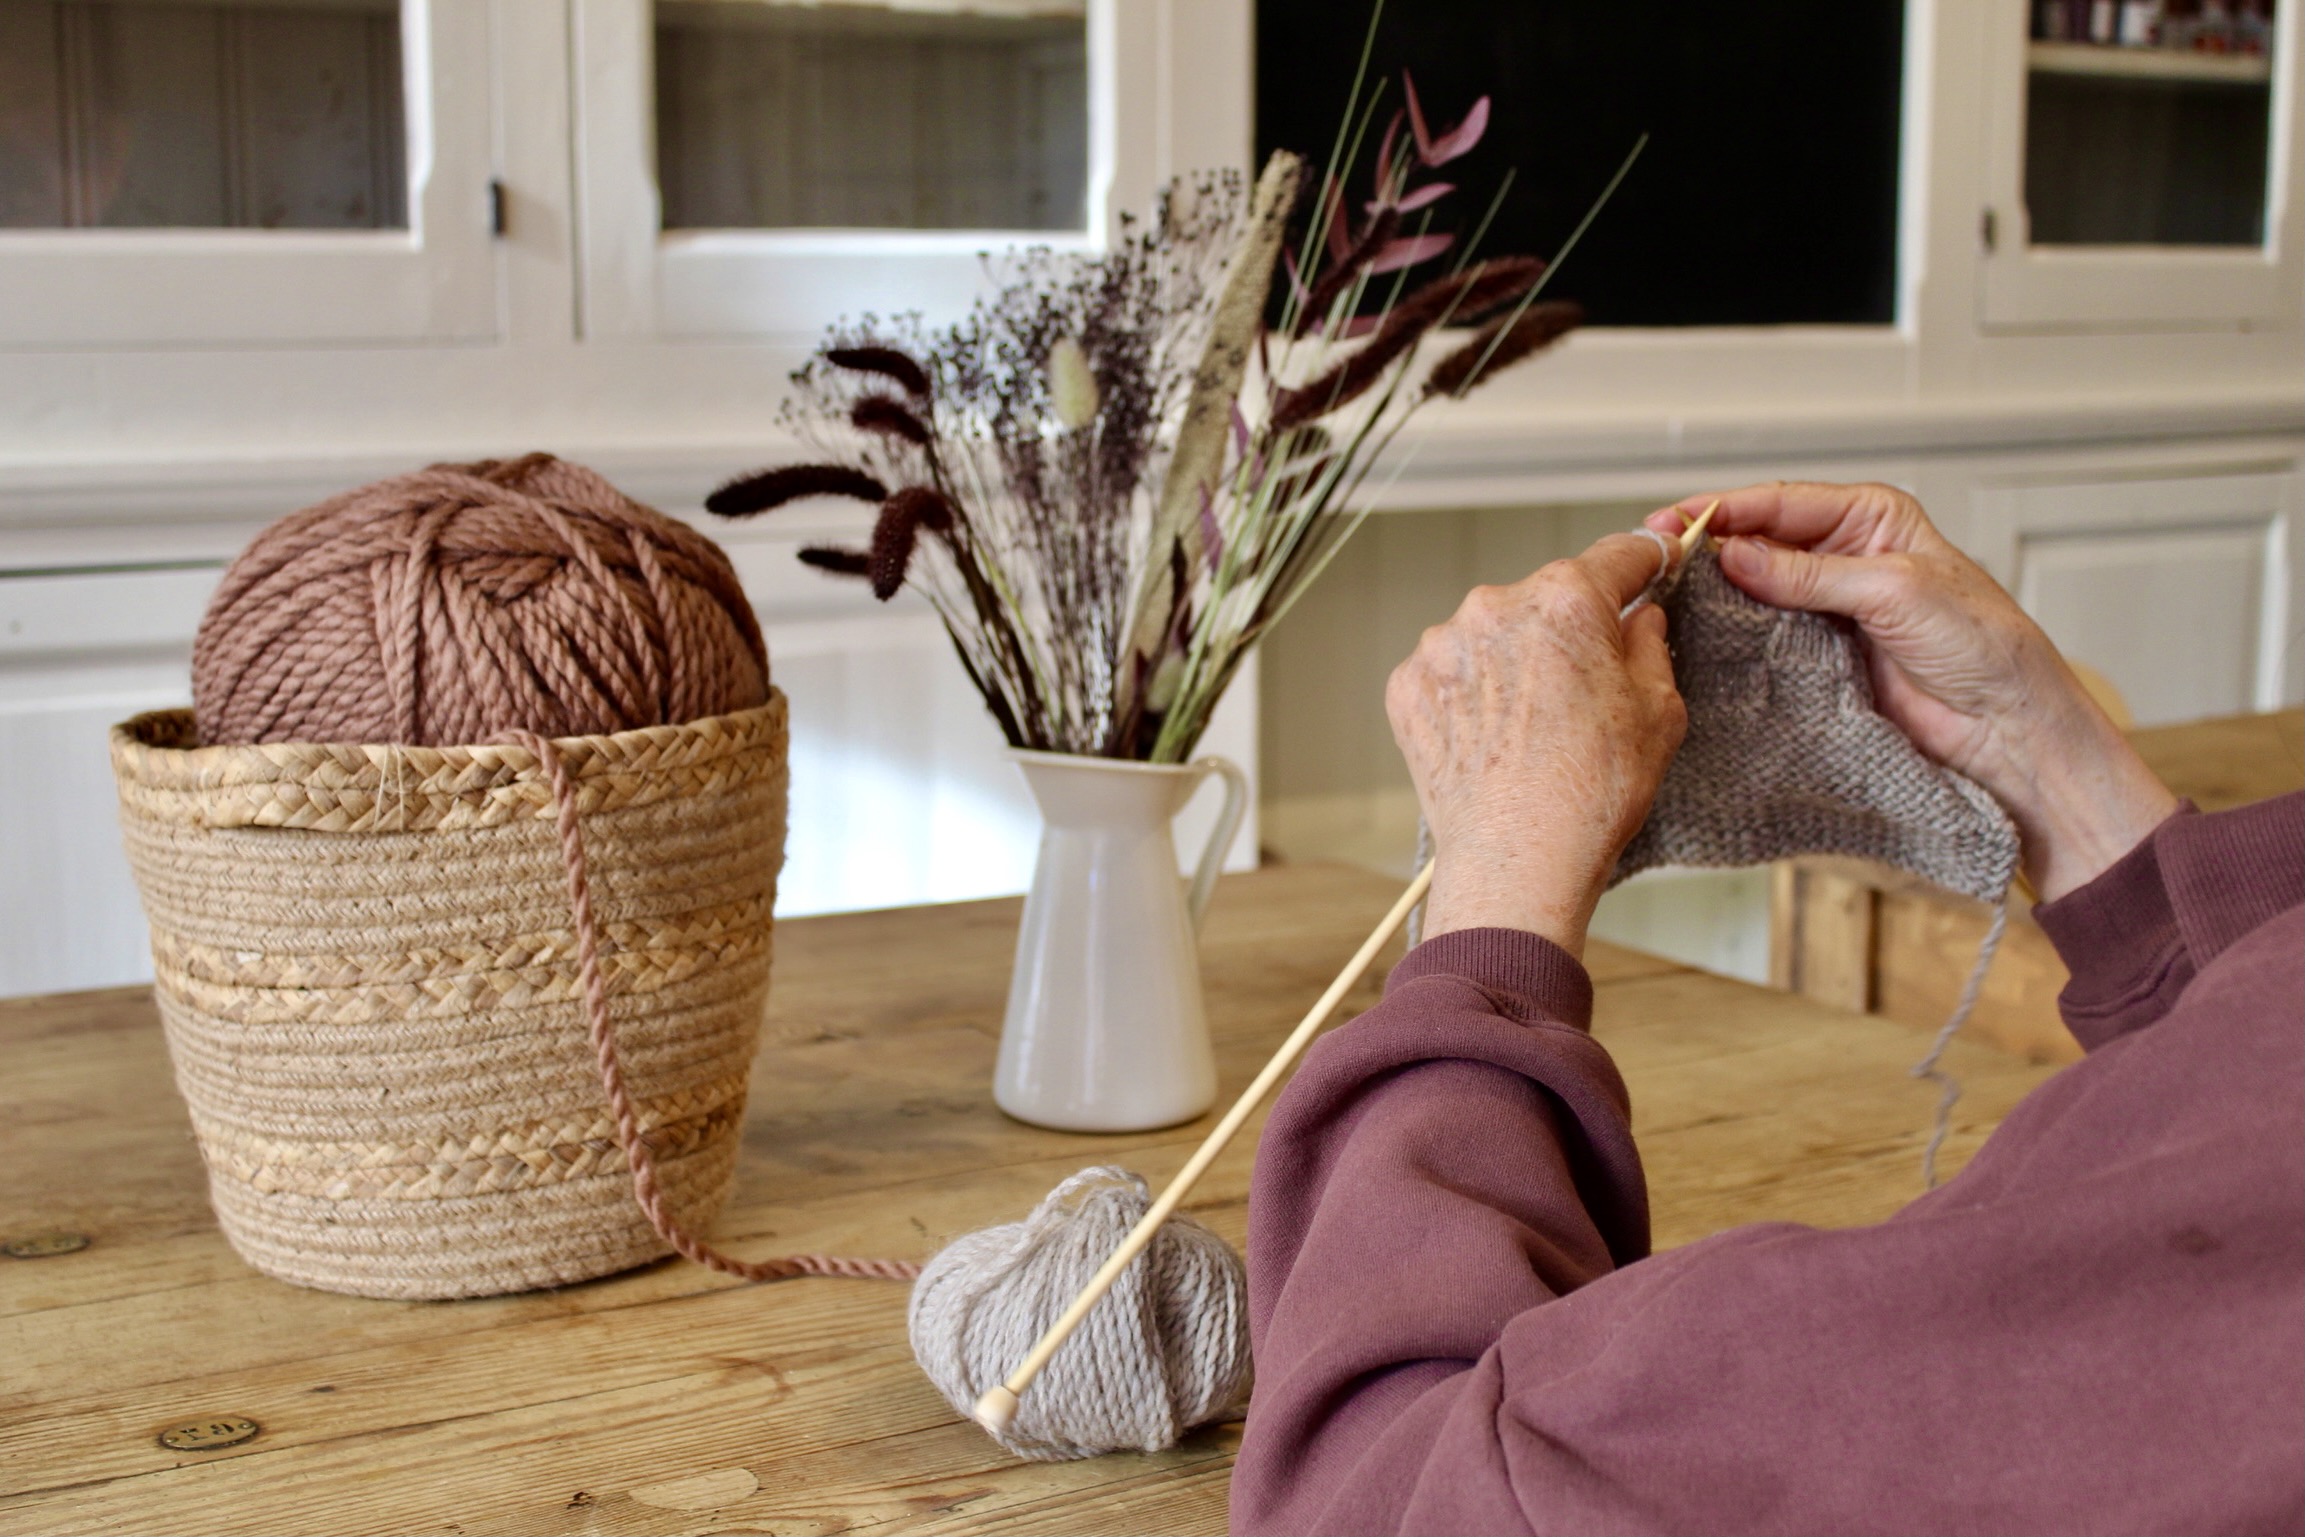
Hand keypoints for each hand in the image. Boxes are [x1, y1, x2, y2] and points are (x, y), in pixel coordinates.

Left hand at [1387, 532, 1687, 955]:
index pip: (1617, 555)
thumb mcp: (1659, 712)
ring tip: (1533, 726)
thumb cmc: (1589, 794)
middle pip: (1546, 598)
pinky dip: (1471, 693)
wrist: (1518, 862)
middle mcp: (1494, 607)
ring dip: (1513, 660)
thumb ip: (1651, 645)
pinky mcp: (1408, 686)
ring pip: (1493, 634)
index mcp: (1566, 600)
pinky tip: (1494, 736)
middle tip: (1585, 688)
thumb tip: (1641, 618)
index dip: (1643, 561)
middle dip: (1569, 630)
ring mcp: (1442, 646)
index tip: (1651, 563)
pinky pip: (1451, 672)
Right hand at [1644, 482, 2176, 901]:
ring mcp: (1829, 606)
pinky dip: (1730, 632)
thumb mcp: (1893, 591)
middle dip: (1709, 545)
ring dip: (1713, 589)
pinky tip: (1699, 631)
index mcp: (1873, 518)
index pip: (1782, 502)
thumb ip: (1808, 573)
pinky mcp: (1818, 653)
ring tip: (1666, 592)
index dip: (1724, 510)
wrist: (2005, 727)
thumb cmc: (1982, 646)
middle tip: (1657, 555)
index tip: (1674, 521)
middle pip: (1760, 539)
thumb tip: (1734, 555)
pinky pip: (1762, 635)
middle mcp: (1846, 555)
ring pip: (1754, 587)